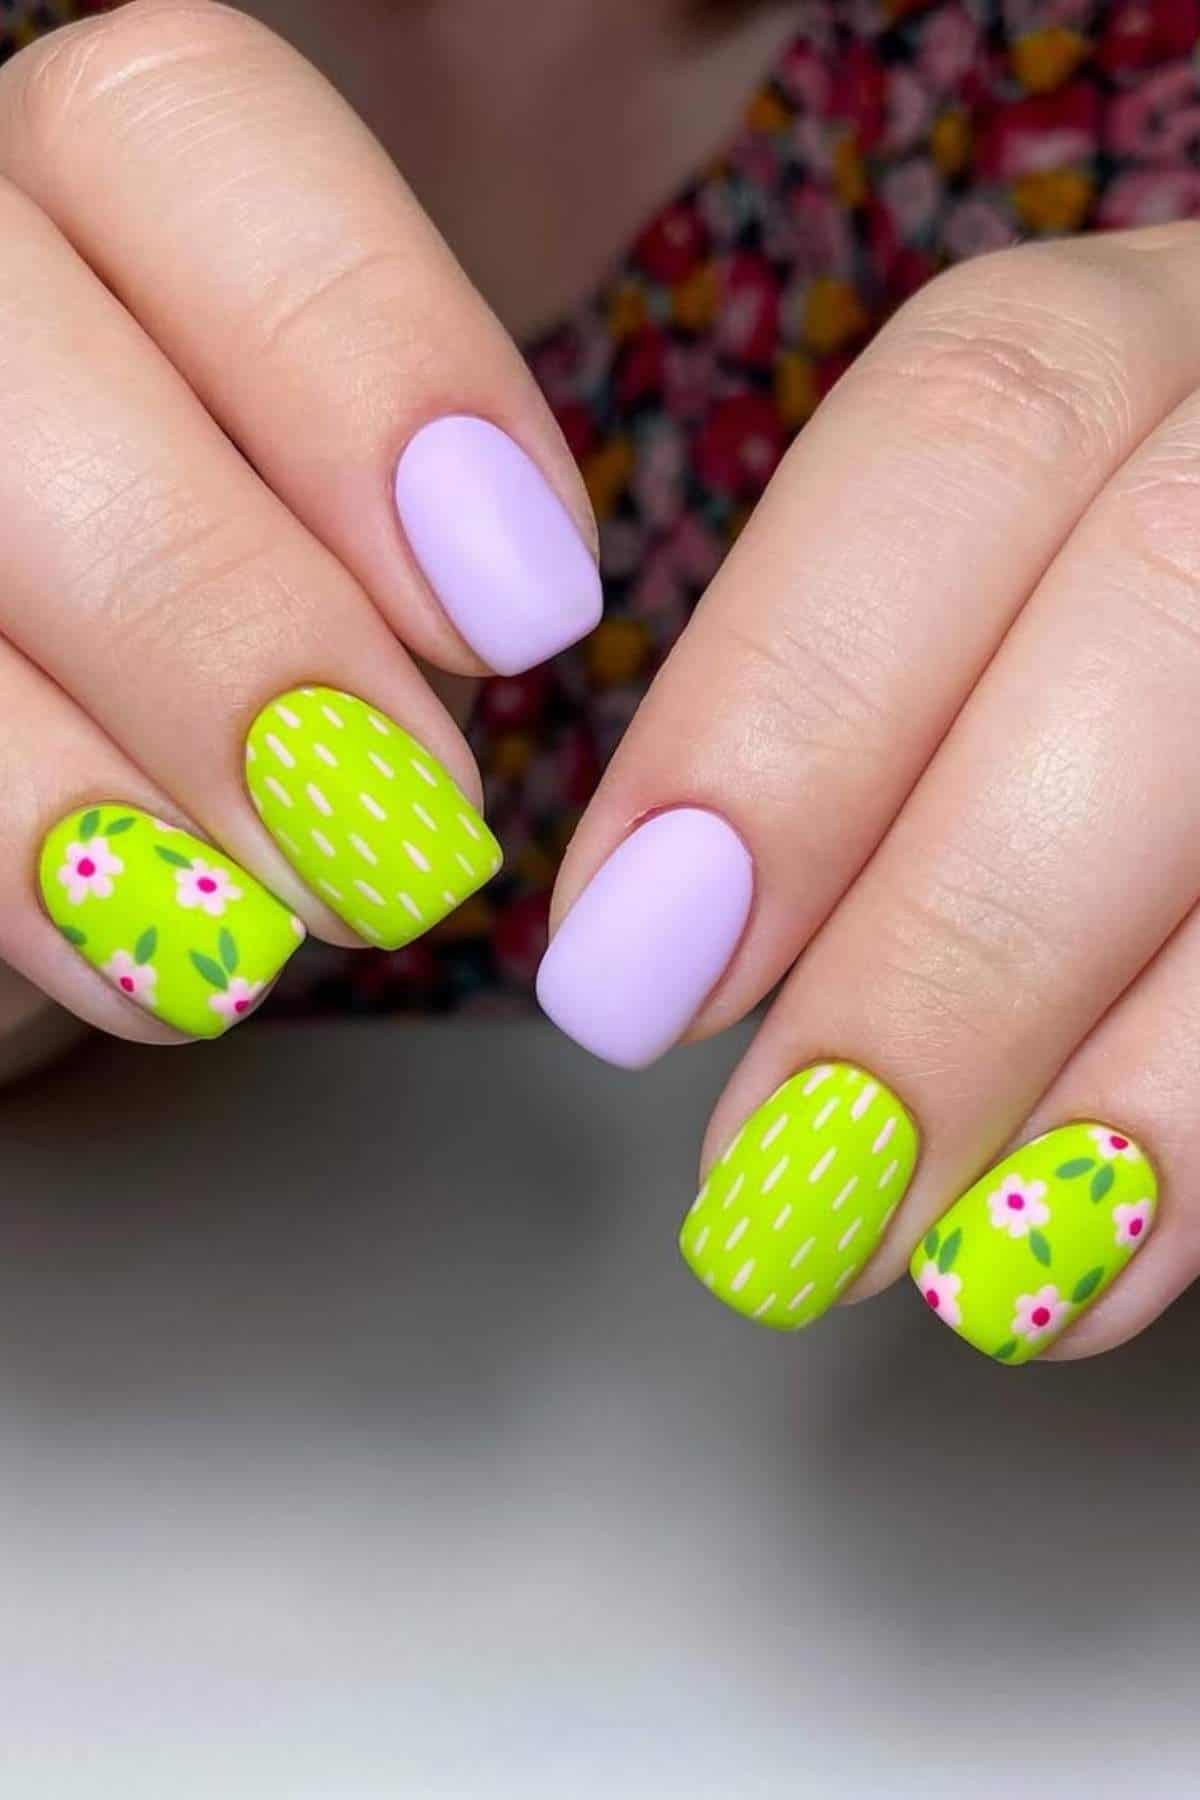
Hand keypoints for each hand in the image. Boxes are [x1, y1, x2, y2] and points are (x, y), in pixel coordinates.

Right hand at [0, 0, 598, 1053]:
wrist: (71, 765)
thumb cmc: (224, 622)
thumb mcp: (342, 521)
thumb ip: (396, 485)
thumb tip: (512, 584)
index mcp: (74, 183)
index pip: (179, 121)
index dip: (368, 356)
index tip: (528, 606)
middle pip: (15, 349)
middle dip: (237, 610)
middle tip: (413, 823)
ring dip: (131, 765)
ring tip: (310, 911)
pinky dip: (28, 874)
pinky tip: (162, 967)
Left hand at [539, 224, 1199, 1365]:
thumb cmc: (1101, 655)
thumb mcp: (989, 605)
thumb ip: (861, 713)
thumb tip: (656, 934)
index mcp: (1156, 340)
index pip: (974, 422)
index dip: (783, 705)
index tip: (628, 965)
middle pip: (1162, 602)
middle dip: (948, 931)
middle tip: (785, 1171)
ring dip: (1117, 1075)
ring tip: (944, 1265)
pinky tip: (1111, 1253)